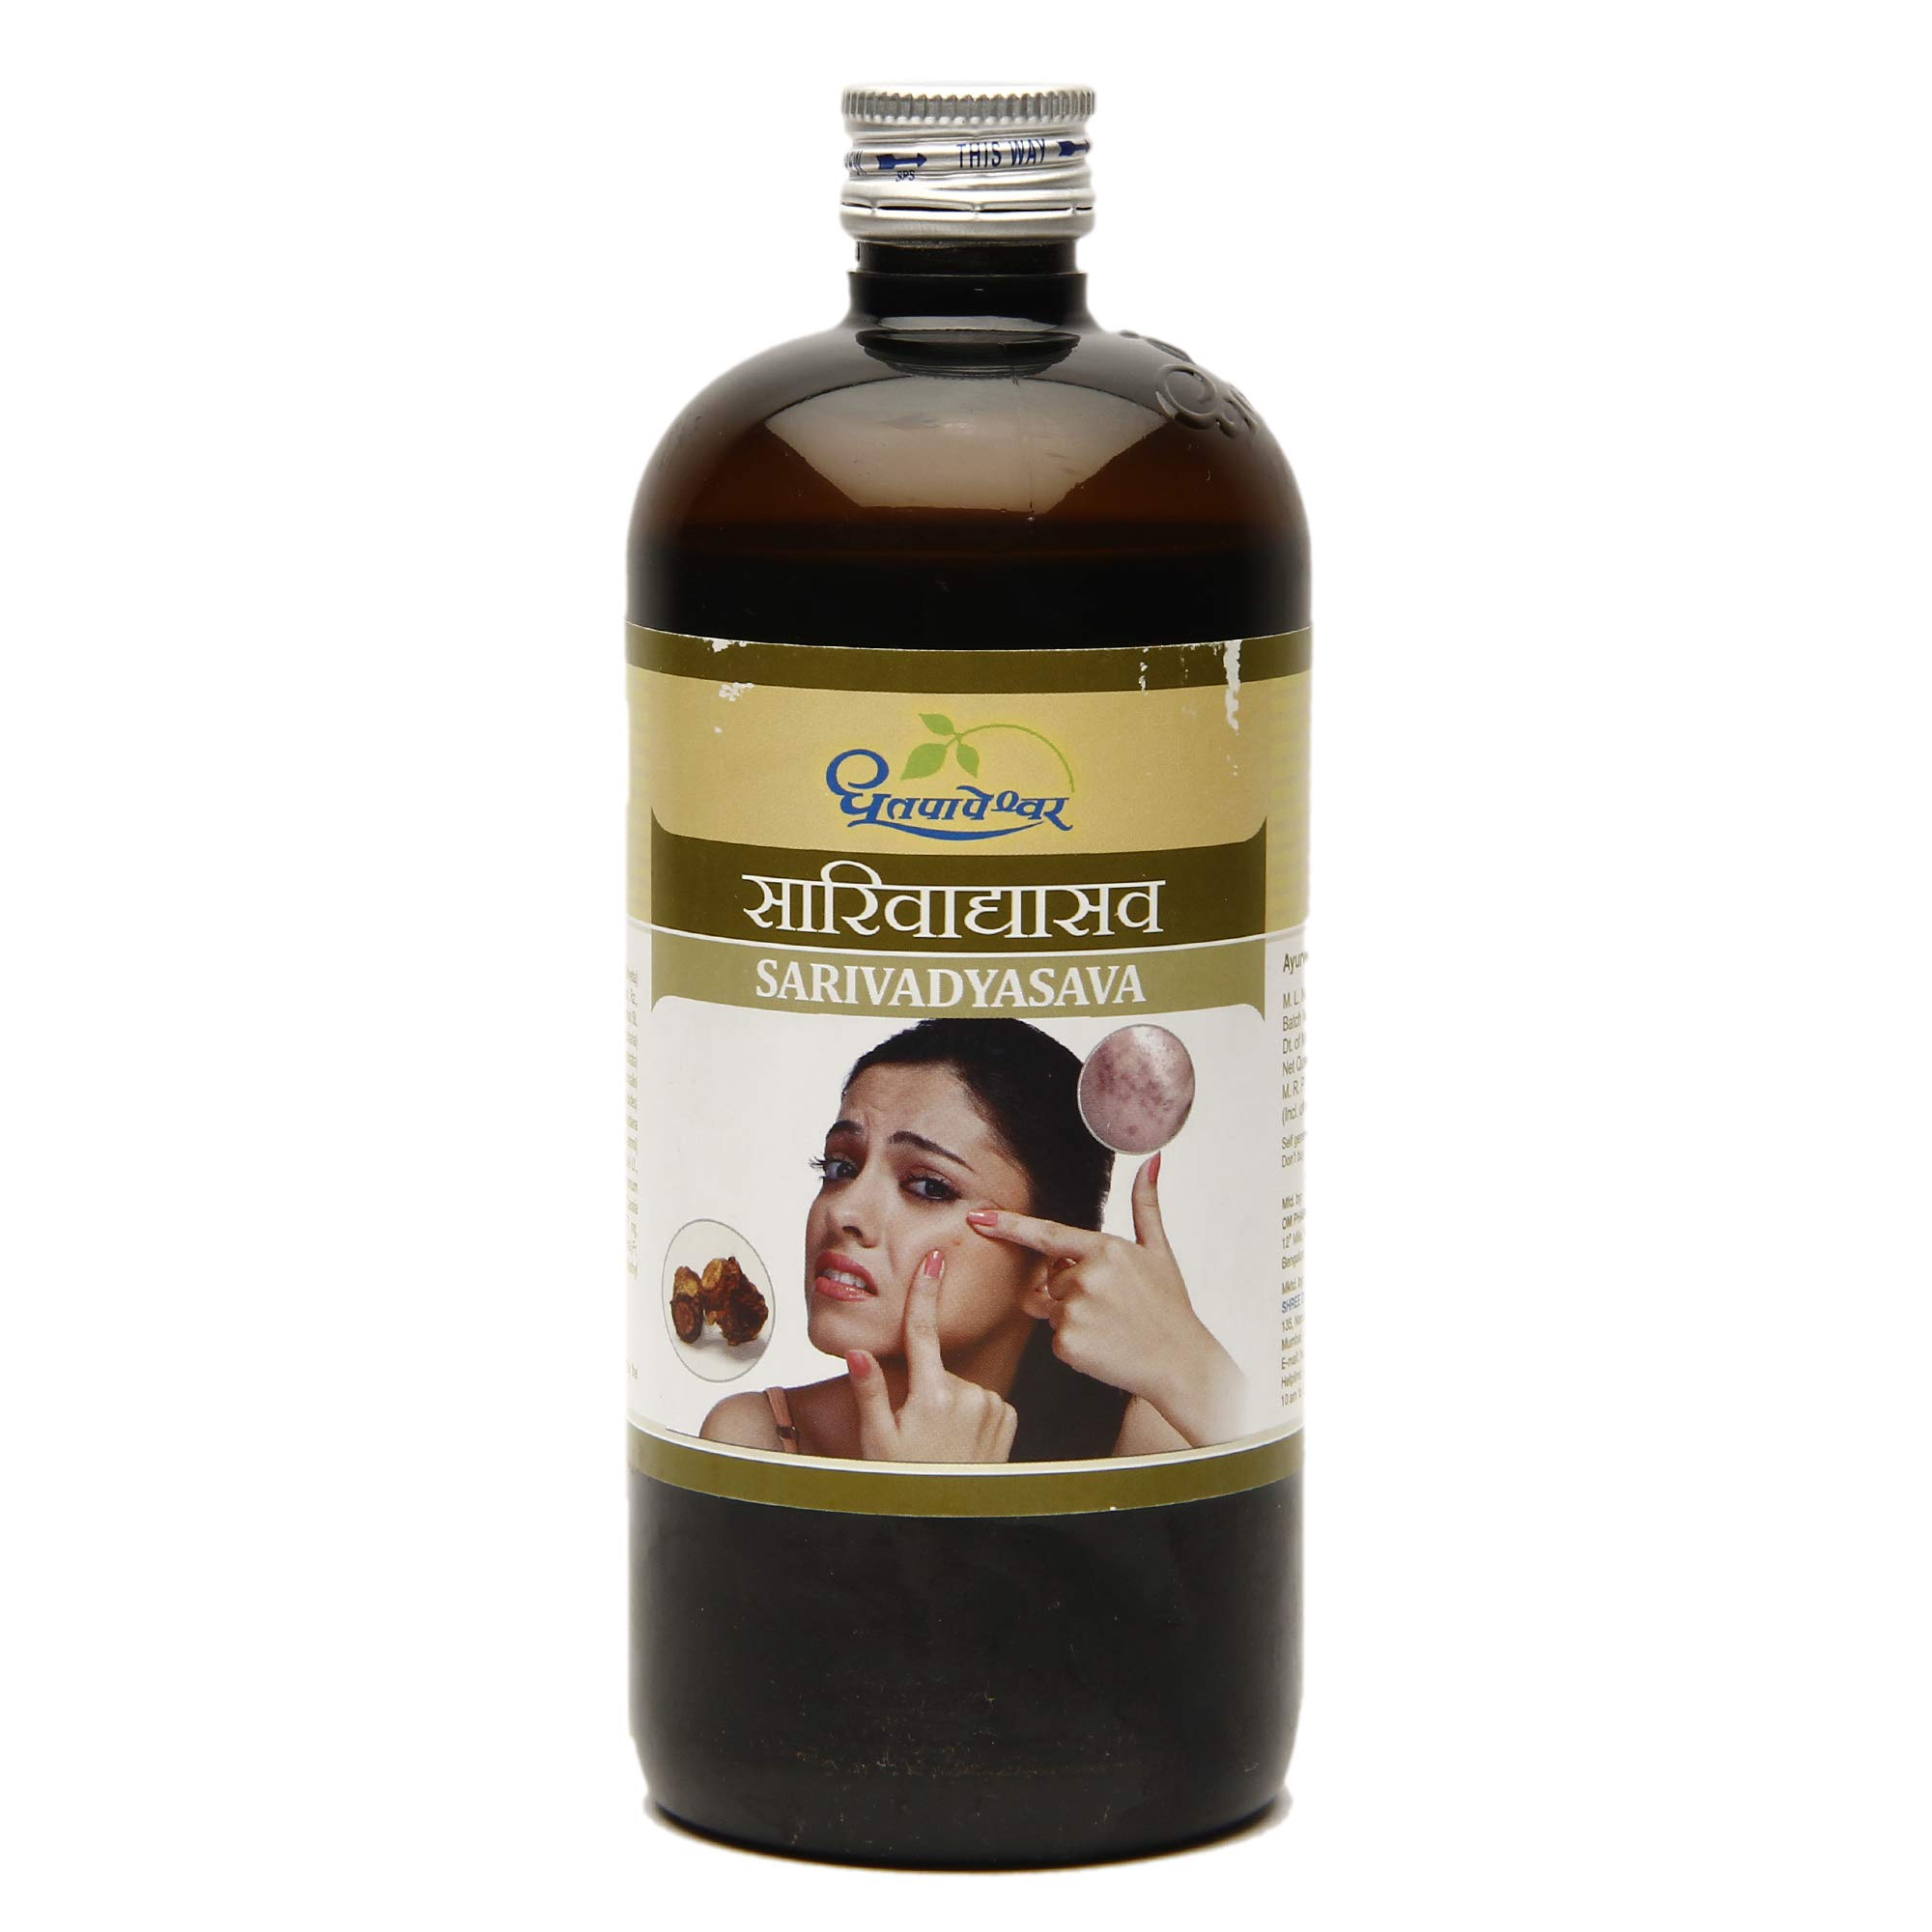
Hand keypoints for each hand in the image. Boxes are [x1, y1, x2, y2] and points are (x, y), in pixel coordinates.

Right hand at [845, 1249, 1019, 1462]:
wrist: (949, 1519)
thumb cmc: (905, 1480)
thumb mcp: (876, 1440)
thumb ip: (869, 1392)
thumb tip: (856, 1353)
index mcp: (930, 1395)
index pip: (923, 1332)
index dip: (924, 1292)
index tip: (934, 1259)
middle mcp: (967, 1394)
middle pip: (938, 1369)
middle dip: (925, 1387)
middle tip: (915, 1429)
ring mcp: (991, 1405)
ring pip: (961, 1385)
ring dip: (949, 1403)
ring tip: (939, 1441)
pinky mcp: (1008, 1418)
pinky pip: (984, 1401)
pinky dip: (972, 1413)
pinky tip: (962, 1440)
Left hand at [967, 1155, 1245, 1446]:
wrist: (1182, 1362)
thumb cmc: (1169, 1308)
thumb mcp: (1159, 1251)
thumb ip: (1146, 1204)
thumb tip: (1153, 1160)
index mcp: (1105, 1248)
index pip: (1046, 1234)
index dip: (1008, 1226)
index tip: (977, 1218)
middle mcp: (1086, 1276)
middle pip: (1051, 1279)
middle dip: (1070, 1291)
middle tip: (1111, 1306)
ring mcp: (1075, 1310)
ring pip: (1051, 1309)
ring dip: (1072, 1317)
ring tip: (1111, 1326)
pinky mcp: (1068, 1343)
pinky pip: (1054, 1339)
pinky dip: (1074, 1344)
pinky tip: (1104, 1345)